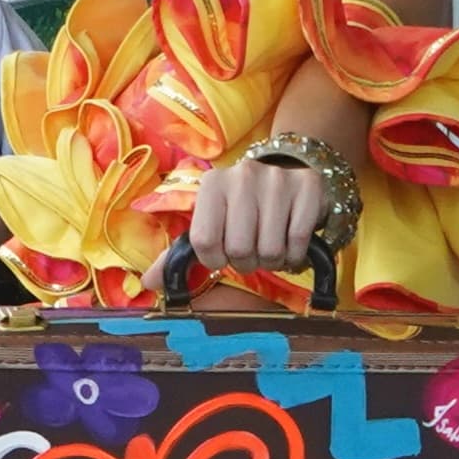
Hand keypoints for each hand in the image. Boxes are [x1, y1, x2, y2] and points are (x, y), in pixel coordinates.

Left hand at [186, 156, 327, 275]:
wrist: (287, 178)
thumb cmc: (240, 210)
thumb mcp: (209, 224)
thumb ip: (179, 255)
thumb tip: (150, 282)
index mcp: (212, 184)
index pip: (205, 241)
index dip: (215, 260)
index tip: (223, 255)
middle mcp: (243, 175)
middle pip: (239, 249)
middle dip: (246, 263)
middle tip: (251, 251)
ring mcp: (277, 178)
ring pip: (270, 249)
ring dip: (271, 261)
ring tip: (270, 246)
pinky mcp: (307, 186)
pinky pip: (298, 241)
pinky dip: (295, 255)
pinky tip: (290, 244)